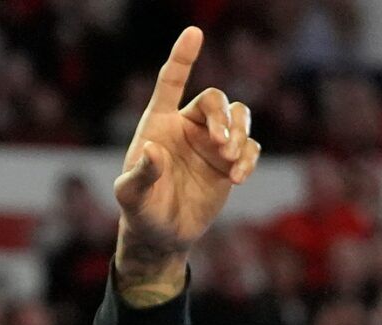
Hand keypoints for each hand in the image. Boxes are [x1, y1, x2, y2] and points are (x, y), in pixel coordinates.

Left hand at [111, 28, 260, 302]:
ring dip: (240, 134)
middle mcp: (188, 126)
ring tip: (230, 161)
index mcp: (160, 124)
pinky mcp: (229, 163)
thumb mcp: (131, 196)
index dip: (183, 57)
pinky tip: (237, 178)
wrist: (163, 235)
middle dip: (223, 117)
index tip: (195, 33)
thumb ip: (140, 173)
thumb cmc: (140, 211)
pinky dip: (249, 158)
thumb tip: (153, 150)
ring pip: (239, 117)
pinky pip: (250, 147)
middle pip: (216, 99)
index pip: (172, 82)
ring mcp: (211, 144)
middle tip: (220, 145)